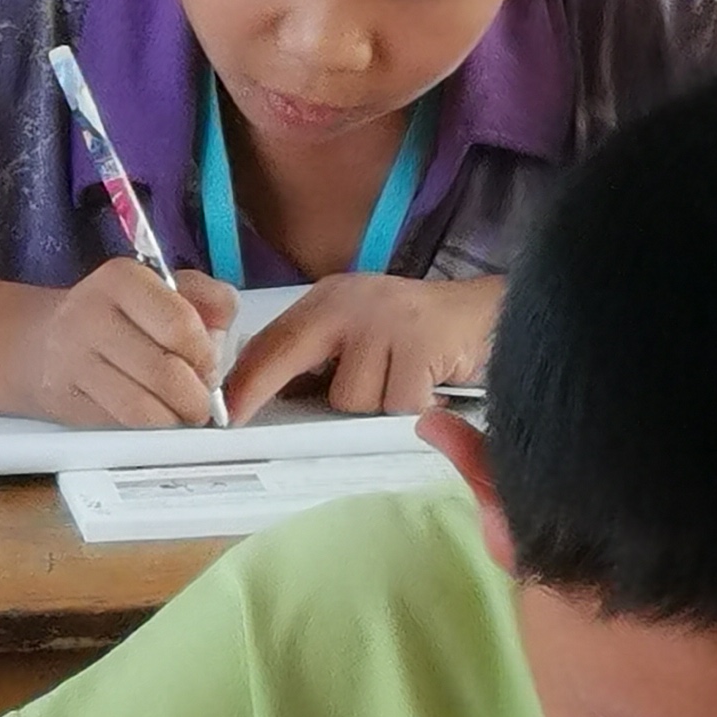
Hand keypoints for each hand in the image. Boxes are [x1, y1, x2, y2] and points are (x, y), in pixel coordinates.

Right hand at [13, 259, 236, 427]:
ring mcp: (71, 358)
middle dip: (197, 396)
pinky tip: (152, 415)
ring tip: (180, 411)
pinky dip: (146, 427)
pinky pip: (120, 424)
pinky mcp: (62, 397)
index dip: (205, 355)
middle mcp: (89, 314)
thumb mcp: (167, 291)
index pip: (180, 325)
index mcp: (122, 279)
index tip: (210, 365)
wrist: (41, 341)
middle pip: (166, 372)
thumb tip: (224, 327)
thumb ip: (209, 299)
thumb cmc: (119, 317)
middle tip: (202, 399)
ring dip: (173, 418)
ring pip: (144, 408)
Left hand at [226, 271, 498, 418]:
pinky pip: (399, 406)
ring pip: (355, 401)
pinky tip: (431, 384)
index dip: (247, 381)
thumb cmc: (419, 333)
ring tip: (407, 382)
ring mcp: (386, 323)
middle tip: (302, 409)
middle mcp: (351, 304)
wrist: (489, 315)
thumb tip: (273, 399)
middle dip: (305, 396)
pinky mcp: (421, 346)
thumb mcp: (360, 333)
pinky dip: (416, 406)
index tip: (227, 415)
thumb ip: (320, 357)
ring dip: (381, 405)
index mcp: (329, 300)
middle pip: (305, 369)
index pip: (274, 342)